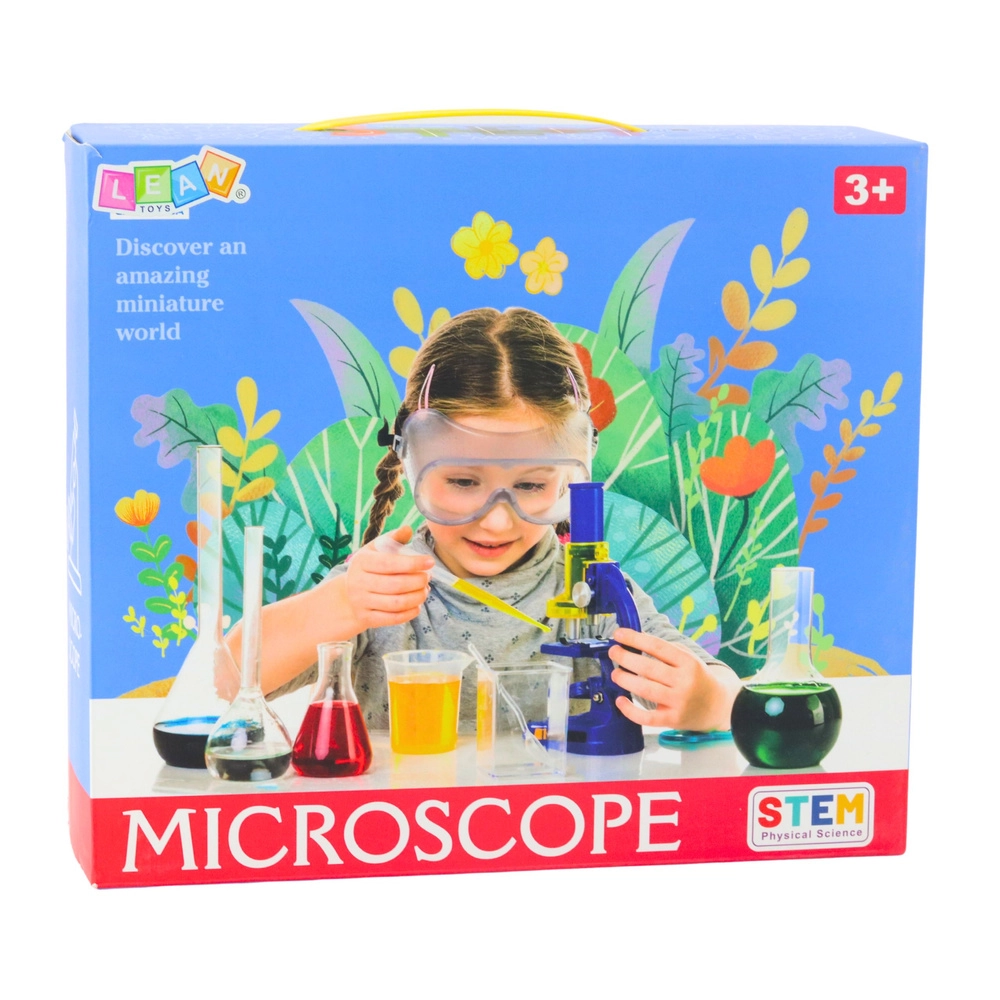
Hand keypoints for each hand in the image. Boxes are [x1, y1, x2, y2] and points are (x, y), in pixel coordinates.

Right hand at [342, 526, 434, 631]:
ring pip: (396, 603)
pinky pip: (392, 619)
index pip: (389, 563)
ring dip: (417, 597)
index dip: (412, 563)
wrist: (348, 595)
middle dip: (418, 581)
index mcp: (361, 562)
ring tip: (425, 591)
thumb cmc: (369, 568)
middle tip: (428, 578)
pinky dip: (409, 613)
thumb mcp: (375, 550)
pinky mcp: (366, 618)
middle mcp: (358, 582)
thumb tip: (407, 529)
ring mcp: (361, 602)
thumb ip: (392, 539)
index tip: (430, 561)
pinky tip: (417, 605)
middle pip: (395, 585)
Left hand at [608, 628, 737, 731]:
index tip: (619, 634)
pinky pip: (647, 717)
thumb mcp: (690, 659)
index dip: (635, 638)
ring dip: (625, 679)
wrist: (719, 706)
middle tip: (613, 652)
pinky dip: (630, 710)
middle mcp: (684, 682)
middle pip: (649, 668)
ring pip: (645, 690)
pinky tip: (620, 700)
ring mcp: (678, 702)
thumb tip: (635, 641)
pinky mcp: (673, 720)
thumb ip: (666, 650)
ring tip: (615, 673)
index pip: (657, 646)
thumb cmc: (698, 678)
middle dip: (626, 658)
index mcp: (688, 662)